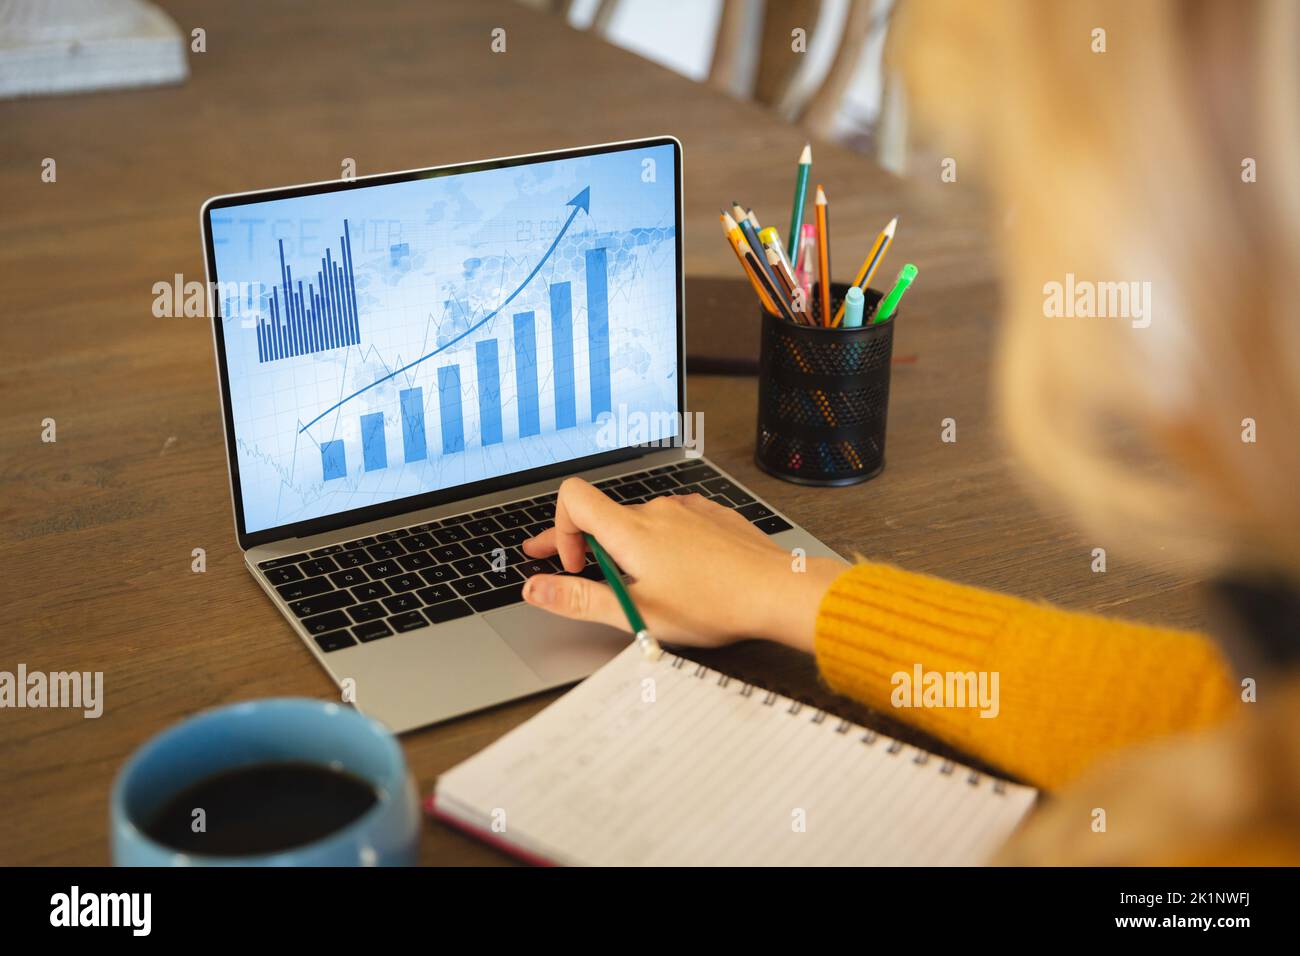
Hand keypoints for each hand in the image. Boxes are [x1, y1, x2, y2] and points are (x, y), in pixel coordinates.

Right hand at [520, 477, 847, 650]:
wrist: (777, 591)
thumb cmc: (713, 605)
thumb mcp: (637, 613)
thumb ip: (580, 598)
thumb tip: (535, 588)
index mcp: (631, 530)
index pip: (572, 497)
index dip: (559, 529)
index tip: (573, 563)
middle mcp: (656, 510)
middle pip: (605, 515)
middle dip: (585, 545)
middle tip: (570, 569)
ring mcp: (688, 510)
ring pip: (641, 522)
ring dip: (628, 547)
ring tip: (638, 581)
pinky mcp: (713, 516)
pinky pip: (676, 523)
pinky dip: (664, 543)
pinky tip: (678, 570)